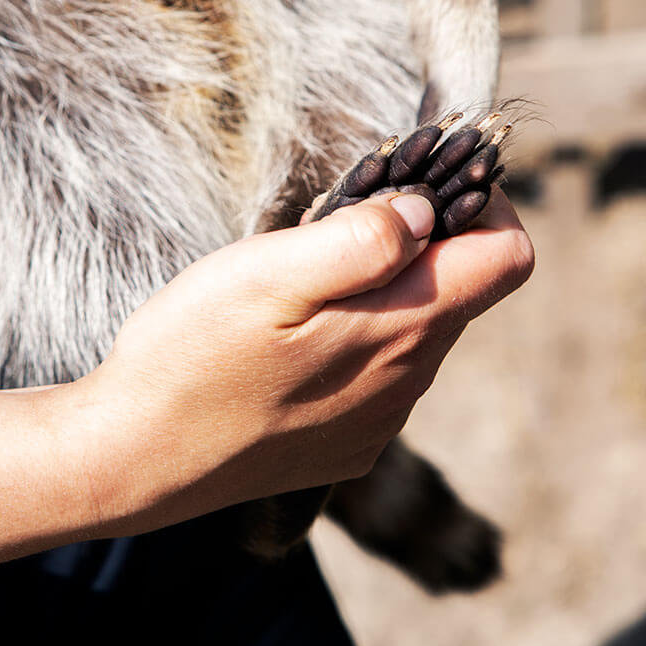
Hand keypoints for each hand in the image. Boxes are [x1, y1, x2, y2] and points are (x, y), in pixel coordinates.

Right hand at [69, 189, 533, 534]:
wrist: (135, 460)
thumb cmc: (191, 355)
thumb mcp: (269, 273)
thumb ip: (362, 240)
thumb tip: (426, 212)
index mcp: (403, 329)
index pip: (510, 258)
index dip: (486, 206)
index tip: (423, 185)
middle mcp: (408, 383)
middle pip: (462, 292)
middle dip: (422, 246)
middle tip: (337, 227)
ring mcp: (381, 422)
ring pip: (419, 334)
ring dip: (384, 295)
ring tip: (303, 289)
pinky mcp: (350, 446)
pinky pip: (383, 379)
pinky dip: (358, 343)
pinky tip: (290, 347)